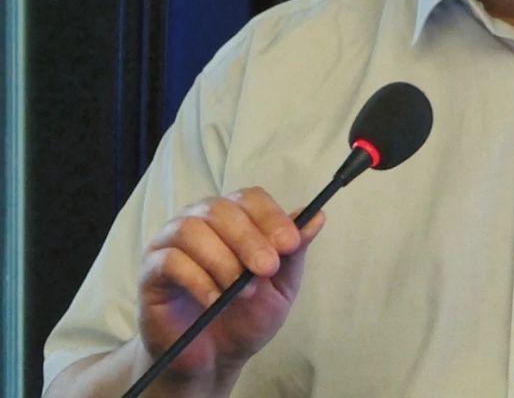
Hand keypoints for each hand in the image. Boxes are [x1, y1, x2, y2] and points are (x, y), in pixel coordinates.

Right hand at [136, 187, 325, 386]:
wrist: (212, 359)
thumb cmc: (246, 315)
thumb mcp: (281, 284)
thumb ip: (296, 250)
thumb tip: (318, 215)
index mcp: (232, 216)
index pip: (250, 198)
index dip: (271, 217)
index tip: (290, 244)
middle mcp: (200, 220)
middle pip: (223, 209)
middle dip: (250, 239)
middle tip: (268, 269)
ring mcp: (171, 242)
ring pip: (194, 230)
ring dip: (224, 260)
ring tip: (242, 291)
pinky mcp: (151, 271)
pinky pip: (171, 262)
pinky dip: (198, 280)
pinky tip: (215, 300)